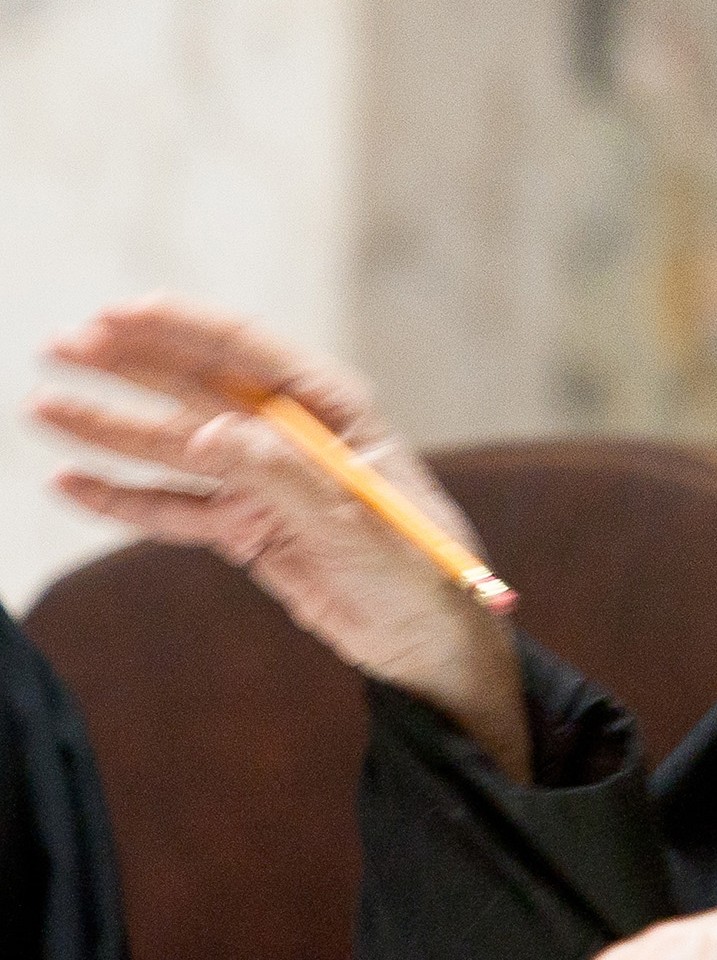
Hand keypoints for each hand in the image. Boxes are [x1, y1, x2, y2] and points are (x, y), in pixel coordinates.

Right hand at [31, 296, 528, 778]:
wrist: (431, 646)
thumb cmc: (419, 574)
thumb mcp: (356, 526)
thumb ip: (284, 478)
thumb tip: (209, 432)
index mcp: (336, 412)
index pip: (251, 353)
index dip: (186, 329)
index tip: (121, 313)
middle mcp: (294, 437)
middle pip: (199, 389)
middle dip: (130, 366)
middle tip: (59, 346)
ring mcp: (265, 483)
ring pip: (175, 448)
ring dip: (111, 429)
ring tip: (41, 409)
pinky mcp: (247, 530)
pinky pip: (175, 510)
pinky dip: (125, 499)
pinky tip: (71, 483)